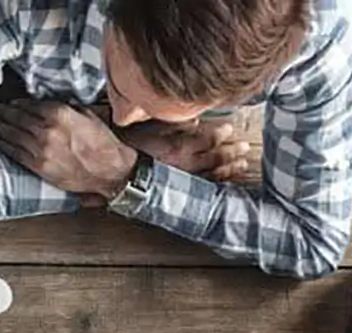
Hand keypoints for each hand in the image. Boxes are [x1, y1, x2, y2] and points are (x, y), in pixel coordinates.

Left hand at [0, 100, 137, 197]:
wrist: (109, 171)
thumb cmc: (102, 143)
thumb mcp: (88, 116)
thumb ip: (67, 108)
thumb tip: (51, 104)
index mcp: (60, 114)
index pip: (30, 105)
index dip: (16, 104)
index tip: (9, 103)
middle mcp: (47, 130)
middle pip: (17, 119)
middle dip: (1, 113)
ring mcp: (40, 149)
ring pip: (12, 135)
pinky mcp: (38, 166)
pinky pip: (16, 153)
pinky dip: (4, 145)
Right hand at [118, 119, 252, 182]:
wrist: (107, 172)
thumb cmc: (124, 147)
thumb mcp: (147, 127)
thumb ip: (173, 124)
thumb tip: (195, 121)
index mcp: (177, 149)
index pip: (207, 139)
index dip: (221, 133)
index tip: (230, 128)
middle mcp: (182, 167)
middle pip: (214, 159)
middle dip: (231, 152)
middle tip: (244, 147)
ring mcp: (179, 182)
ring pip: (211, 177)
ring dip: (228, 170)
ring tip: (241, 165)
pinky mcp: (174, 192)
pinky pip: (200, 190)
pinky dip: (215, 185)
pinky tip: (223, 182)